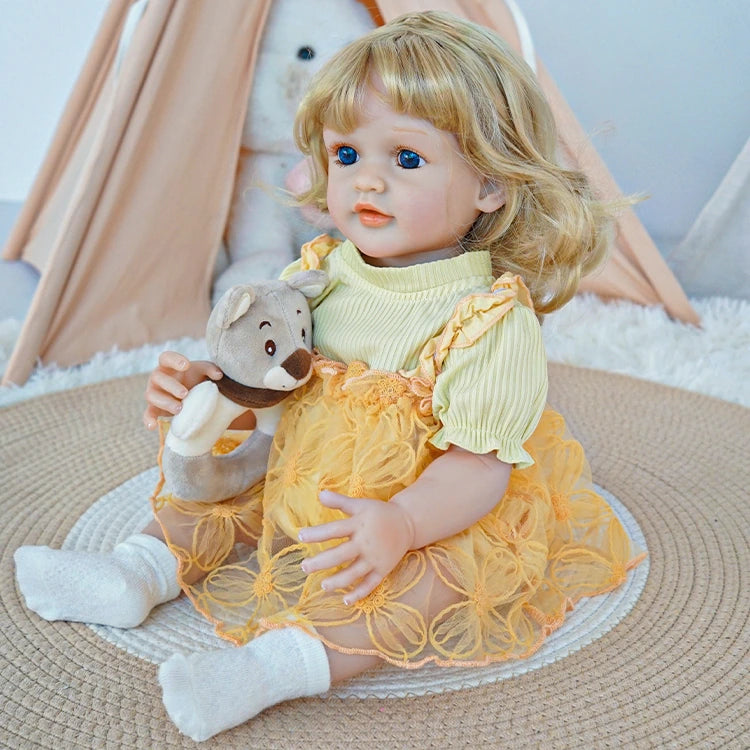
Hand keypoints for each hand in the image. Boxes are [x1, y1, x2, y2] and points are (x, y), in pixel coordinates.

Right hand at [143, 351, 221, 429]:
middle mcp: (157, 378)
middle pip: (158, 378)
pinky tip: (152, 426)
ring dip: (165, 402)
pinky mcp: (154, 408)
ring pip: (152, 396)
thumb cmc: (194, 378)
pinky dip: (148, 420)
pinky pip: (147, 414)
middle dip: (171, 386)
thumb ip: (210, 369)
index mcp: (168, 366)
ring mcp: (154, 393)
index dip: (174, 360)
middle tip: (185, 393)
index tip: (187, 365)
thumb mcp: (203, 371)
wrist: (190, 393)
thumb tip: (219, 375)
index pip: (165, 358)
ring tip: (180, 408)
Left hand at [299, 491, 414, 604]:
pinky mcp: (383, 569)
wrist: (408, 523)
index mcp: (359, 524)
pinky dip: (359, 593)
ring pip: (354, 573)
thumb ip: (340, 501)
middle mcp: (366, 543)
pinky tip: (345, 601)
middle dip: (322, 562)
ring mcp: (375, 558)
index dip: (317, 533)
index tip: (300, 536)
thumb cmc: (379, 513)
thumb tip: (320, 493)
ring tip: (323, 586)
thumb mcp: (361, 504)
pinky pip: (370, 584)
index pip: (335, 529)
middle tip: (304, 567)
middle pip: (341, 554)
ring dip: (338, 581)